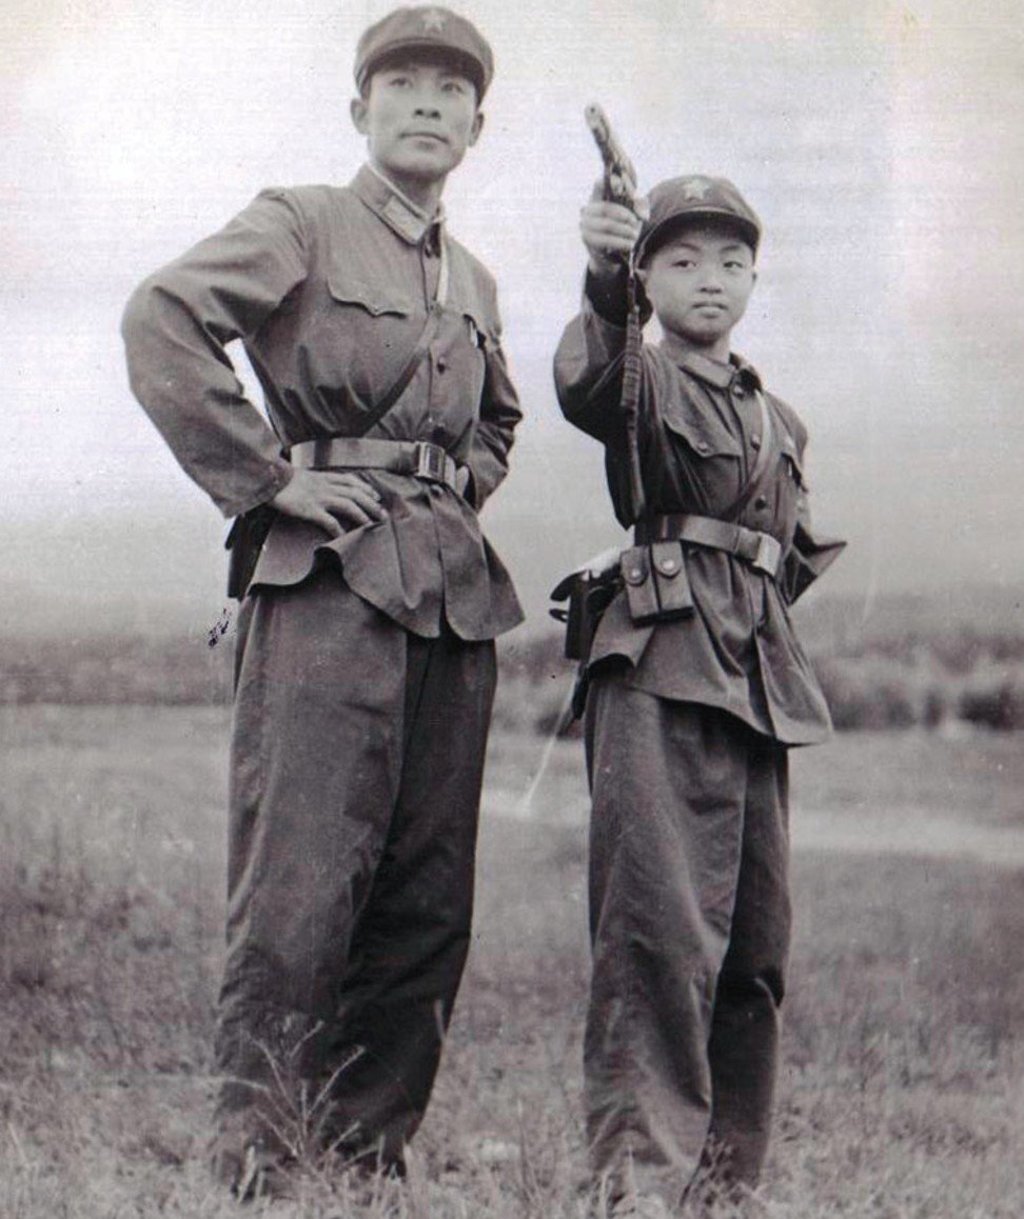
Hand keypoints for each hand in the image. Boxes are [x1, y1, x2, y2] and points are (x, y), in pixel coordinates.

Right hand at [270, 468, 386, 537]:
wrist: (268, 478)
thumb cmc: (282, 479)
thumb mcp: (304, 476)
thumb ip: (316, 482)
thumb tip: (321, 490)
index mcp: (325, 477)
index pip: (352, 481)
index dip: (366, 489)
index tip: (376, 496)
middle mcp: (326, 486)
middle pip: (356, 494)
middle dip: (372, 504)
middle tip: (383, 516)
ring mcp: (319, 497)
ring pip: (348, 505)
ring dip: (363, 516)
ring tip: (372, 526)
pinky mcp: (310, 509)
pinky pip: (330, 521)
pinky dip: (339, 530)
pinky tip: (344, 539)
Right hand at [580, 179, 648, 278]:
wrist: (611, 255)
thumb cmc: (623, 229)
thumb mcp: (634, 214)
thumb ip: (639, 205)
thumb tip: (639, 202)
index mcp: (597, 198)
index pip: (599, 185)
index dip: (606, 182)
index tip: (617, 179)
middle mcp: (587, 210)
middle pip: (605, 208)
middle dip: (623, 215)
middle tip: (635, 222)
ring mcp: (585, 225)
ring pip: (607, 225)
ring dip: (624, 230)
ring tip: (635, 235)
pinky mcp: (588, 240)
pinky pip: (606, 240)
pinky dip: (621, 242)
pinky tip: (630, 244)